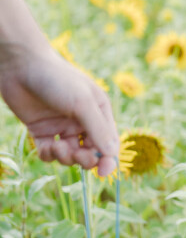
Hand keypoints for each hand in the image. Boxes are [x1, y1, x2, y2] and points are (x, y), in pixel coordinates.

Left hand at [0, 50, 118, 175]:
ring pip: (69, 155)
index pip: (109, 143)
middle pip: (90, 153)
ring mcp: (60, 127)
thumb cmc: (57, 78)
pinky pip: (48, 152)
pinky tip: (45, 146)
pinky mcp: (40, 130)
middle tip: (76, 155)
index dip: (108, 160)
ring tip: (57, 146)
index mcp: (99, 113)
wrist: (20, 65)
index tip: (103, 173)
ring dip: (65, 156)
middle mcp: (82, 122)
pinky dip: (48, 154)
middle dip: (84, 159)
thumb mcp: (82, 102)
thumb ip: (98, 128)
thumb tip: (112, 154)